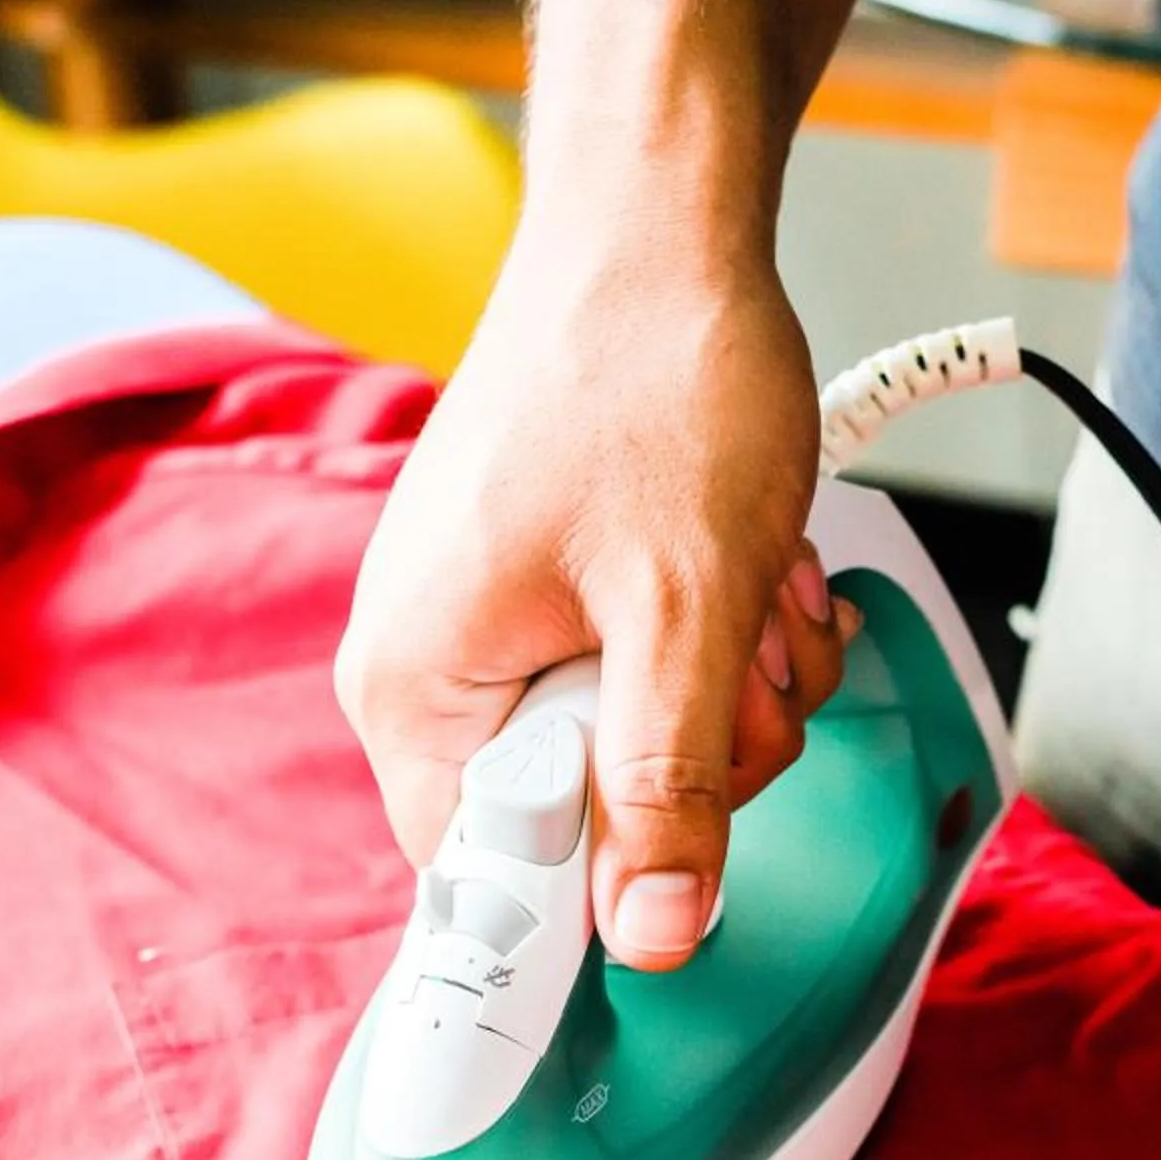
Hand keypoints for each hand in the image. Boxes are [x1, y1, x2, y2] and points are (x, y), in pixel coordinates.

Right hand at [335, 198, 858, 967]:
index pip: (484, 890)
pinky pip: (652, 681)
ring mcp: (494, 628)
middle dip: (702, 755)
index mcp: (417, 689)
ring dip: (734, 688)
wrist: (659, 225)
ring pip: (644, 753)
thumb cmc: (652, 376)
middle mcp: (432, 670)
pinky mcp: (554, 593)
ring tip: (743, 580)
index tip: (672, 901)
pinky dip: (723, 638)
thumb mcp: (685, 606)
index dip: (591, 905)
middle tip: (733, 653)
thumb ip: (667, 784)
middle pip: (587, 826)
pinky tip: (742, 564)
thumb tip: (656, 934)